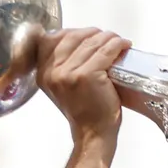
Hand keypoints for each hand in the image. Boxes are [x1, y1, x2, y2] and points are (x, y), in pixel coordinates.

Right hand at [37, 27, 131, 150]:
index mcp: (43, 73)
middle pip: (73, 36)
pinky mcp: (87, 75)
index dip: (73, 33)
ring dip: (109, 38)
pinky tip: (124, 46)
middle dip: (93, 33)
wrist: (93, 134)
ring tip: (118, 42)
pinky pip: (106, 50)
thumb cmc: (84, 111)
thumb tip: (77, 38)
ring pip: (92, 42)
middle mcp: (52, 72)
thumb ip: (61, 65)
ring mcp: (69, 73)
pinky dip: (118, 45)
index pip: (52, 38)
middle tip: (107, 38)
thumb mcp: (62, 87)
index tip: (88, 36)